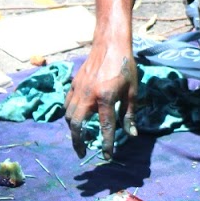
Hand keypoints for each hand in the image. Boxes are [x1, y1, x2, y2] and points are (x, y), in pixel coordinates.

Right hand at [63, 41, 138, 158]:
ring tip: (79, 137)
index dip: (106, 144)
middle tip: (83, 152)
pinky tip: (75, 118)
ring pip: (68, 116)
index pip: (105, 127)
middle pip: (76, 126)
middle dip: (78, 142)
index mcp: (106, 97)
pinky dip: (69, 114)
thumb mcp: (132, 90)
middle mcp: (88, 96)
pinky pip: (67, 104)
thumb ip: (130, 113)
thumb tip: (131, 134)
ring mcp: (78, 90)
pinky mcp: (73, 84)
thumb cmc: (125, 66)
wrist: (111, 43)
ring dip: (73, 130)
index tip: (107, 157)